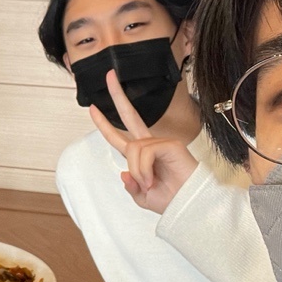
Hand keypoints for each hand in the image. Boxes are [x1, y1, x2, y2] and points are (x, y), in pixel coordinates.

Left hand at [89, 70, 197, 214]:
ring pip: (133, 149)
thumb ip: (131, 186)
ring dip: (137, 171)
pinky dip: (143, 169)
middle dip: (118, 96)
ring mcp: (160, 142)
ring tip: (149, 184)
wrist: (189, 206)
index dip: (104, 124)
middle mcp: (150, 145)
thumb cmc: (171, 201)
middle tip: (109, 75)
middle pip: (130, 116)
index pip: (119, 137)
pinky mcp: (170, 144)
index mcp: (141, 156)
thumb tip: (124, 173)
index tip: (92, 108)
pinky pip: (144, 152)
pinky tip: (152, 179)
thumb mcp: (143, 197)